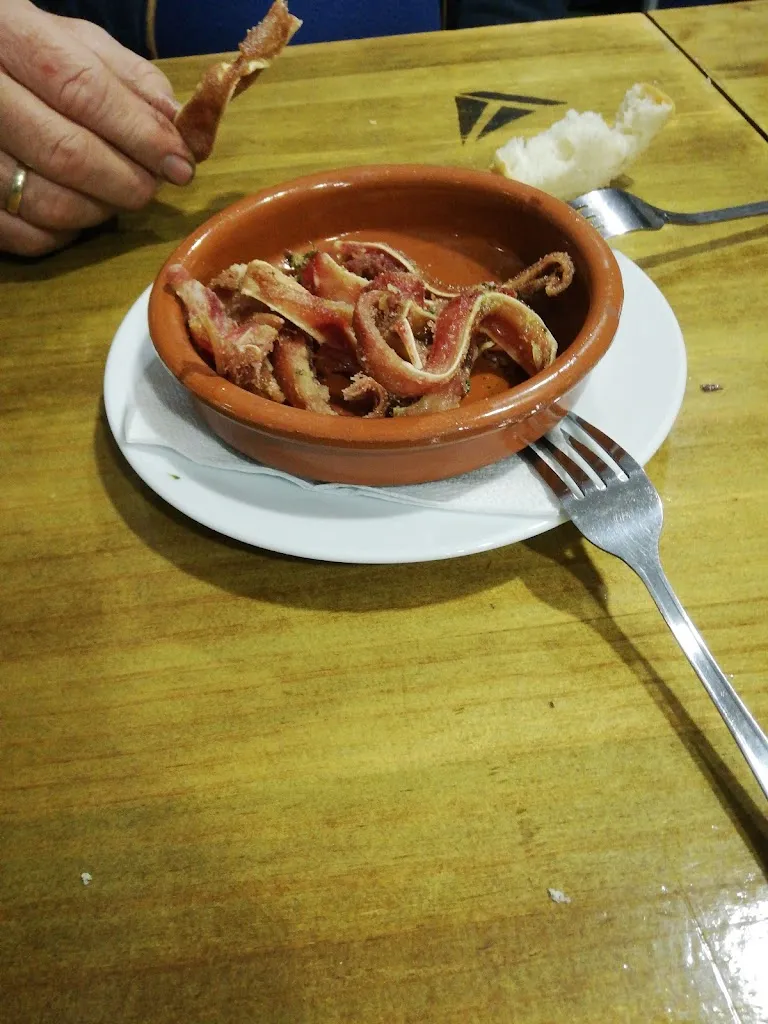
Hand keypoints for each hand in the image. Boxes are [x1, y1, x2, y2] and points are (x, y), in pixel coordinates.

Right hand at [0, 0, 194, 256]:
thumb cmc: (33, 57)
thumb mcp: (77, 44)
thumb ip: (130, 78)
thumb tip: (178, 125)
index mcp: (11, 37)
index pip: (83, 90)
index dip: (141, 134)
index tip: (181, 163)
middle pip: (66, 153)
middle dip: (127, 181)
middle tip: (152, 186)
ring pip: (47, 202)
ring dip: (100, 211)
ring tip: (117, 195)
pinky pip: (26, 236)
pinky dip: (65, 235)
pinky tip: (79, 212)